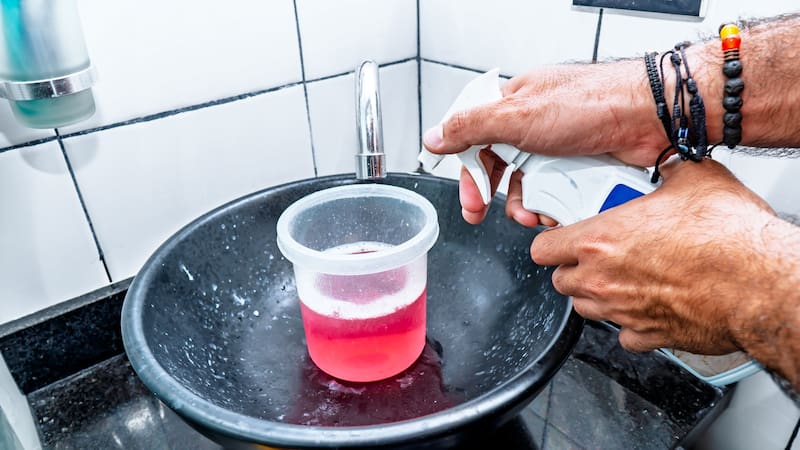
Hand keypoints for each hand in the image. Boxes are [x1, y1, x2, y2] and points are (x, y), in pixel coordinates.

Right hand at [424, 61, 670, 225]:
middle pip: (500, 165)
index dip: (467, 167)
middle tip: (482, 214)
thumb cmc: (594, 102)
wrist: (650, 116)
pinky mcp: (581, 165)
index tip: (466, 194)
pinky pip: (556, 192)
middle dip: (493, 193)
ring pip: (528, 184)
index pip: (475, 137)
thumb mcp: (519, 115)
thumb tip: (435, 136)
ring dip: (524, 206)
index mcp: (515, 105)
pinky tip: (555, 214)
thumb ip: (472, 126)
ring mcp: (559, 146)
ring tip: (531, 217)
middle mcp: (536, 124)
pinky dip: (552, 207)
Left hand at [530, 158, 777, 355]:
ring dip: (597, 295)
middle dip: (574, 269)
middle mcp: (603, 279)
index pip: (542, 248)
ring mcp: (623, 311)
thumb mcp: (694, 178)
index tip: (562, 238)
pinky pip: (625, 335)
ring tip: (622, 279)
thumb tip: (669, 166)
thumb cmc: (728, 236)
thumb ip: (669, 172)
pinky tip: (649, 306)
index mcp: (600, 239)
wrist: (760, 283)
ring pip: (586, 309)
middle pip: (561, 281)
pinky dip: (632, 324)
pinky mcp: (649, 336)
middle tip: (597, 256)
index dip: (551, 242)